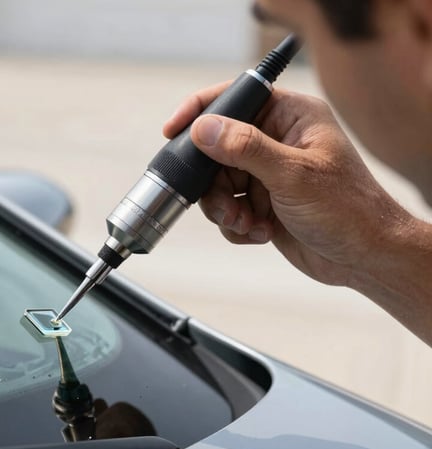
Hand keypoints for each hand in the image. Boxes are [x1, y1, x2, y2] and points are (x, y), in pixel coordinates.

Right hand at [163, 83, 412, 287]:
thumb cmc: (349, 209)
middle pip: (216, 150)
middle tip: (228, 205)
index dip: (201, 112)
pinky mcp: (262, 203)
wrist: (364, 258)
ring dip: (226, 209)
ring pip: (218, 184)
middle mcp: (275, 140)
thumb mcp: (293, 174)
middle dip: (216, 184)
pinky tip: (261, 232)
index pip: (235, 99)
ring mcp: (267, 173)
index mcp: (290, 116)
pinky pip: (228, 208)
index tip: (174, 131)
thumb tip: (204, 128)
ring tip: (247, 223)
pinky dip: (237, 225)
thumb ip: (245, 148)